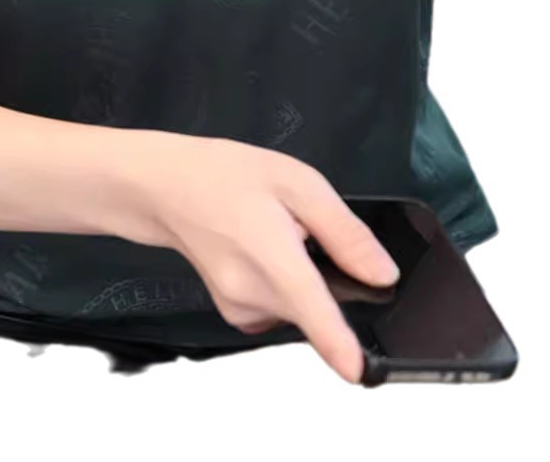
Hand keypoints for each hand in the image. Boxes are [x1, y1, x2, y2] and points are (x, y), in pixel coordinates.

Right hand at [124, 131, 399, 382]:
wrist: (165, 188)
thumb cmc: (224, 176)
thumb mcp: (297, 183)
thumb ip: (345, 232)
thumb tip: (383, 274)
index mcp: (273, 260)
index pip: (314, 315)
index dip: (341, 347)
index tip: (361, 372)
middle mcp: (253, 297)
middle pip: (318, 306)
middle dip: (328, 276)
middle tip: (301, 228)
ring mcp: (241, 311)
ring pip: (301, 306)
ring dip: (304, 278)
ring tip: (276, 232)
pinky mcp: (236, 315)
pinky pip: (281, 306)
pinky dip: (284, 284)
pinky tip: (264, 249)